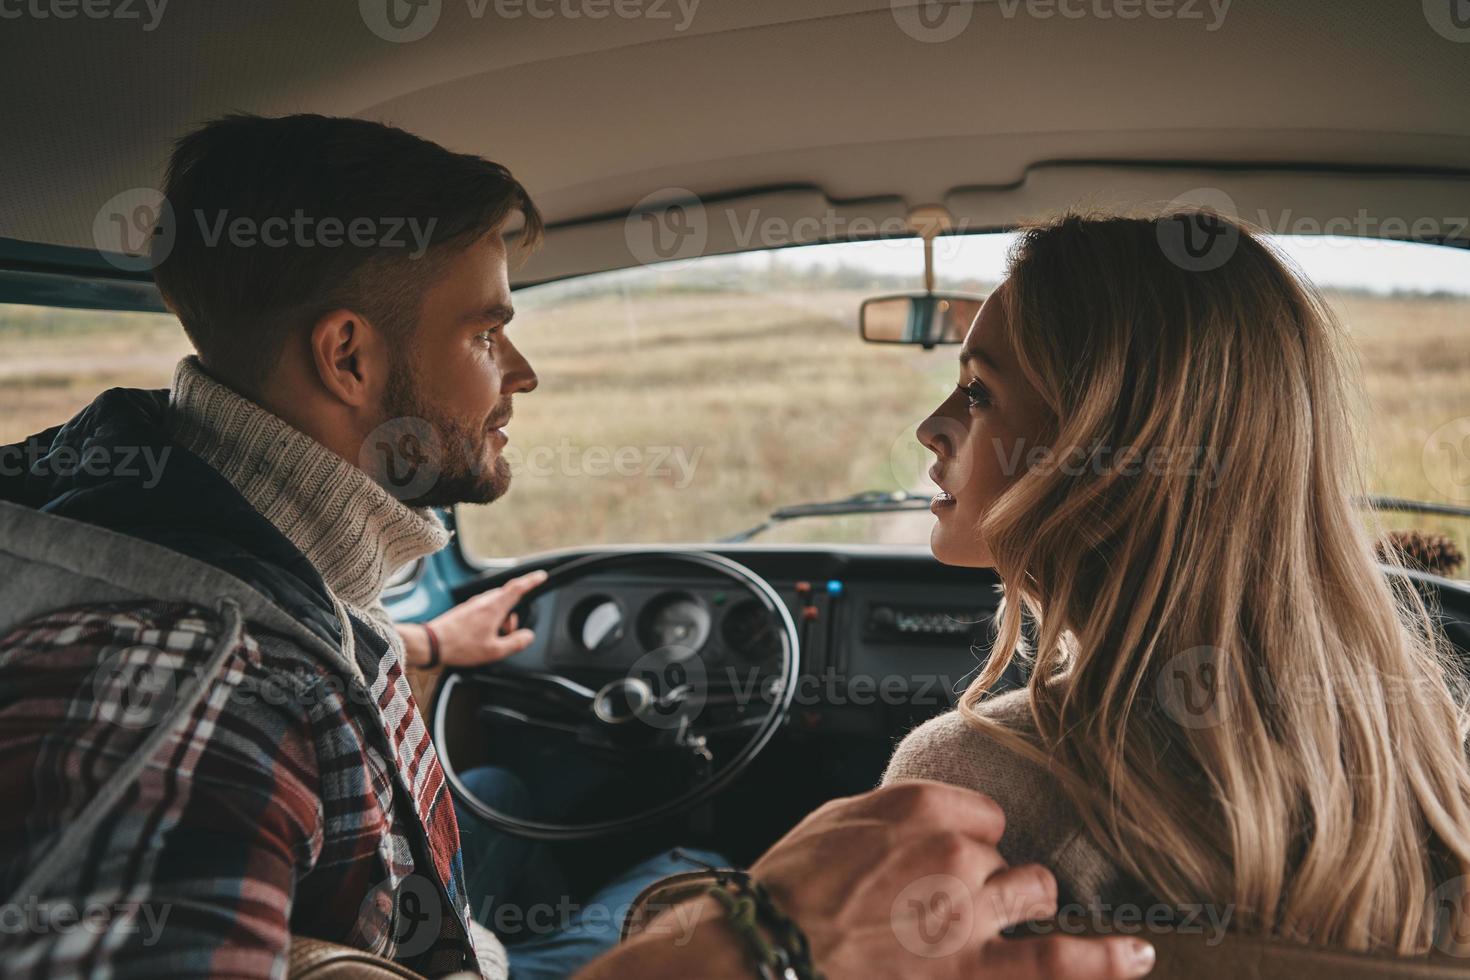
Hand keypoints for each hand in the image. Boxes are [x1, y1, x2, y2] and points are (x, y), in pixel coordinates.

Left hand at [402, 569, 547, 668]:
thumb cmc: (460, 646)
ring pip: (497, 607)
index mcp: (494, 607)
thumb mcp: (494, 650)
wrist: (432, 644)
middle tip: (506, 636)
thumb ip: (515, 642)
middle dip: (512, 618)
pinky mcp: (466, 610)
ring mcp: (474, 604)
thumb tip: (528, 636)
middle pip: (508, 601)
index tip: (541, 576)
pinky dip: (490, 622)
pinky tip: (480, 638)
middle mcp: (484, 601)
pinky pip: (486, 611)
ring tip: (490, 640)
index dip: (532, 581)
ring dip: (500, 621)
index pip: (518, 588)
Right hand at [579, 781, 1154, 979]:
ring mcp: (971, 912)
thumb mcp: (836, 820)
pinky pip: (1058, 961)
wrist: (769, 950)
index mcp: (921, 804)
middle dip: (989, 875)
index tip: (945, 856)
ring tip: (1009, 919)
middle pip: (1005, 853)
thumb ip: (895, 813)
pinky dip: (1105, 958)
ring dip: (1024, 902)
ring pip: (1035, 890)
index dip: (967, 838)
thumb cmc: (790, 890)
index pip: (982, 813)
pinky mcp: (973, 969)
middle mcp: (956, 850)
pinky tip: (1138, 954)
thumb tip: (927, 819)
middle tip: (949, 900)